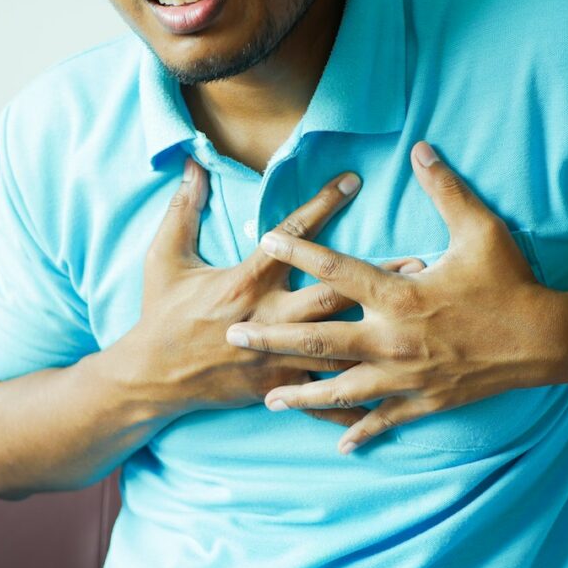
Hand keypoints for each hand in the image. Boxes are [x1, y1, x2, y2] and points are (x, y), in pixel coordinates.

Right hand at [119, 157, 422, 426]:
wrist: (150, 376)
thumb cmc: (159, 314)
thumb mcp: (163, 258)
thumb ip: (183, 211)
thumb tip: (193, 167)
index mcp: (244, 283)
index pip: (290, 238)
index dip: (322, 205)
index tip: (352, 181)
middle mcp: (268, 319)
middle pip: (332, 296)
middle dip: (376, 278)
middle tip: (418, 262)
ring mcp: (275, 357)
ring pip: (337, 346)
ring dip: (380, 332)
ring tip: (417, 320)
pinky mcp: (276, 386)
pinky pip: (321, 396)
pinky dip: (355, 399)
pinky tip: (391, 396)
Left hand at [224, 141, 562, 453]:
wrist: (545, 340)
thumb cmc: (510, 282)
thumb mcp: (481, 230)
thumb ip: (446, 189)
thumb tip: (422, 149)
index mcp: (399, 295)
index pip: (336, 270)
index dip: (298, 251)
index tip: (264, 240)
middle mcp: (392, 339)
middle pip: (317, 341)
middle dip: (271, 339)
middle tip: (233, 337)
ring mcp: (404, 376)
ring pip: (339, 390)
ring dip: (301, 396)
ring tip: (268, 400)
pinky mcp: (422, 401)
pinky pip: (383, 420)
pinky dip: (360, 433)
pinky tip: (337, 445)